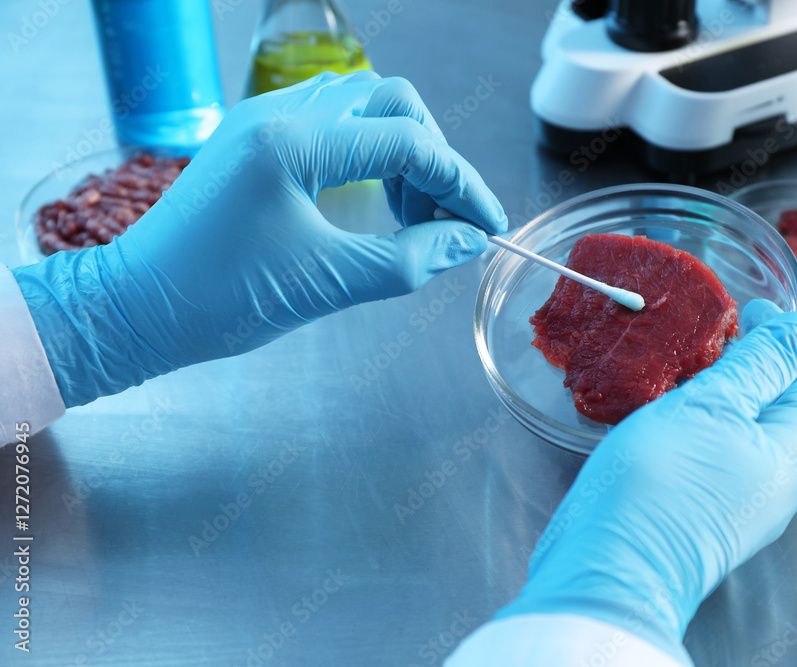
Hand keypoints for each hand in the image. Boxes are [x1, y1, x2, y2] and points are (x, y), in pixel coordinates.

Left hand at [14, 71, 505, 406]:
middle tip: (442, 216)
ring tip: (409, 213)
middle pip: (392, 100)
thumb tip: (468, 241)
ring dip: (400, 149)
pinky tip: (371, 200)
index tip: (486, 225)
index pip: (408, 141)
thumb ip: (410, 260)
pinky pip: (331, 122)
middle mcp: (278, 113)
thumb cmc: (221, 300)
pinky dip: (366, 152)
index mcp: (293, 143)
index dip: (460, 183)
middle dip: (433, 155)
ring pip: (362, 104)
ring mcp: (262, 120)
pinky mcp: (254, 139)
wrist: (137, 308)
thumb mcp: (327, 284)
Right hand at [496, 300, 796, 663]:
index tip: (750, 310)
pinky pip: (708, 455)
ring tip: (680, 365)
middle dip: (749, 366)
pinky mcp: (695, 513)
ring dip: (715, 394)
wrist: (608, 567)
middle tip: (709, 333)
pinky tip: (660, 410)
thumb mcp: (714, 406)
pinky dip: (693, 424)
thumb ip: (760, 364)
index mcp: (791, 456)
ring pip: (737, 433)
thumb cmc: (662, 482)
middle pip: (774, 410)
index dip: (785, 343)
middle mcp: (772, 485)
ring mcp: (733, 504)